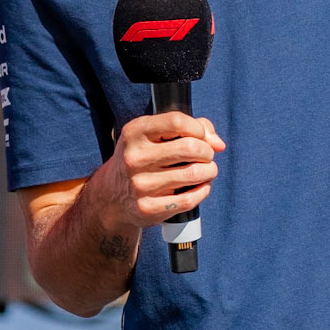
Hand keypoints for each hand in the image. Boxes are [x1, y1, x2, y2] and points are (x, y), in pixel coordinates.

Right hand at [106, 110, 225, 232]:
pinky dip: (203, 191)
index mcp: (134, 133)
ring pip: (194, 174)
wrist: (112, 195)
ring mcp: (140, 185)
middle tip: (206, 156)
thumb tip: (218, 143)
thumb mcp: (153, 136)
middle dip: (207, 152)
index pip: (177, 122)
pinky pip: (189, 199)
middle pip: (190, 148)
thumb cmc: (142, 159)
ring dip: (209, 171)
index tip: (201, 136)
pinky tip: (201, 186)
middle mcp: (134, 158)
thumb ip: (187, 128)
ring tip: (206, 170)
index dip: (198, 129)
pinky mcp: (148, 208)